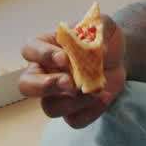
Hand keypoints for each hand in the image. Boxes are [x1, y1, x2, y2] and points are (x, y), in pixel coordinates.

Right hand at [18, 13, 124, 127]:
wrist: (119, 57)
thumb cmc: (102, 38)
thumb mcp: (103, 25)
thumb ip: (100, 31)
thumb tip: (100, 51)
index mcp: (45, 47)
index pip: (29, 50)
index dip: (43, 55)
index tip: (64, 58)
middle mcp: (45, 73)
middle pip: (26, 86)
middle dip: (45, 86)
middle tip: (69, 83)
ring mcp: (58, 95)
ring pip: (50, 108)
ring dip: (72, 103)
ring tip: (94, 91)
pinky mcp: (74, 109)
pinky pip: (75, 120)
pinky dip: (91, 112)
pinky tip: (105, 97)